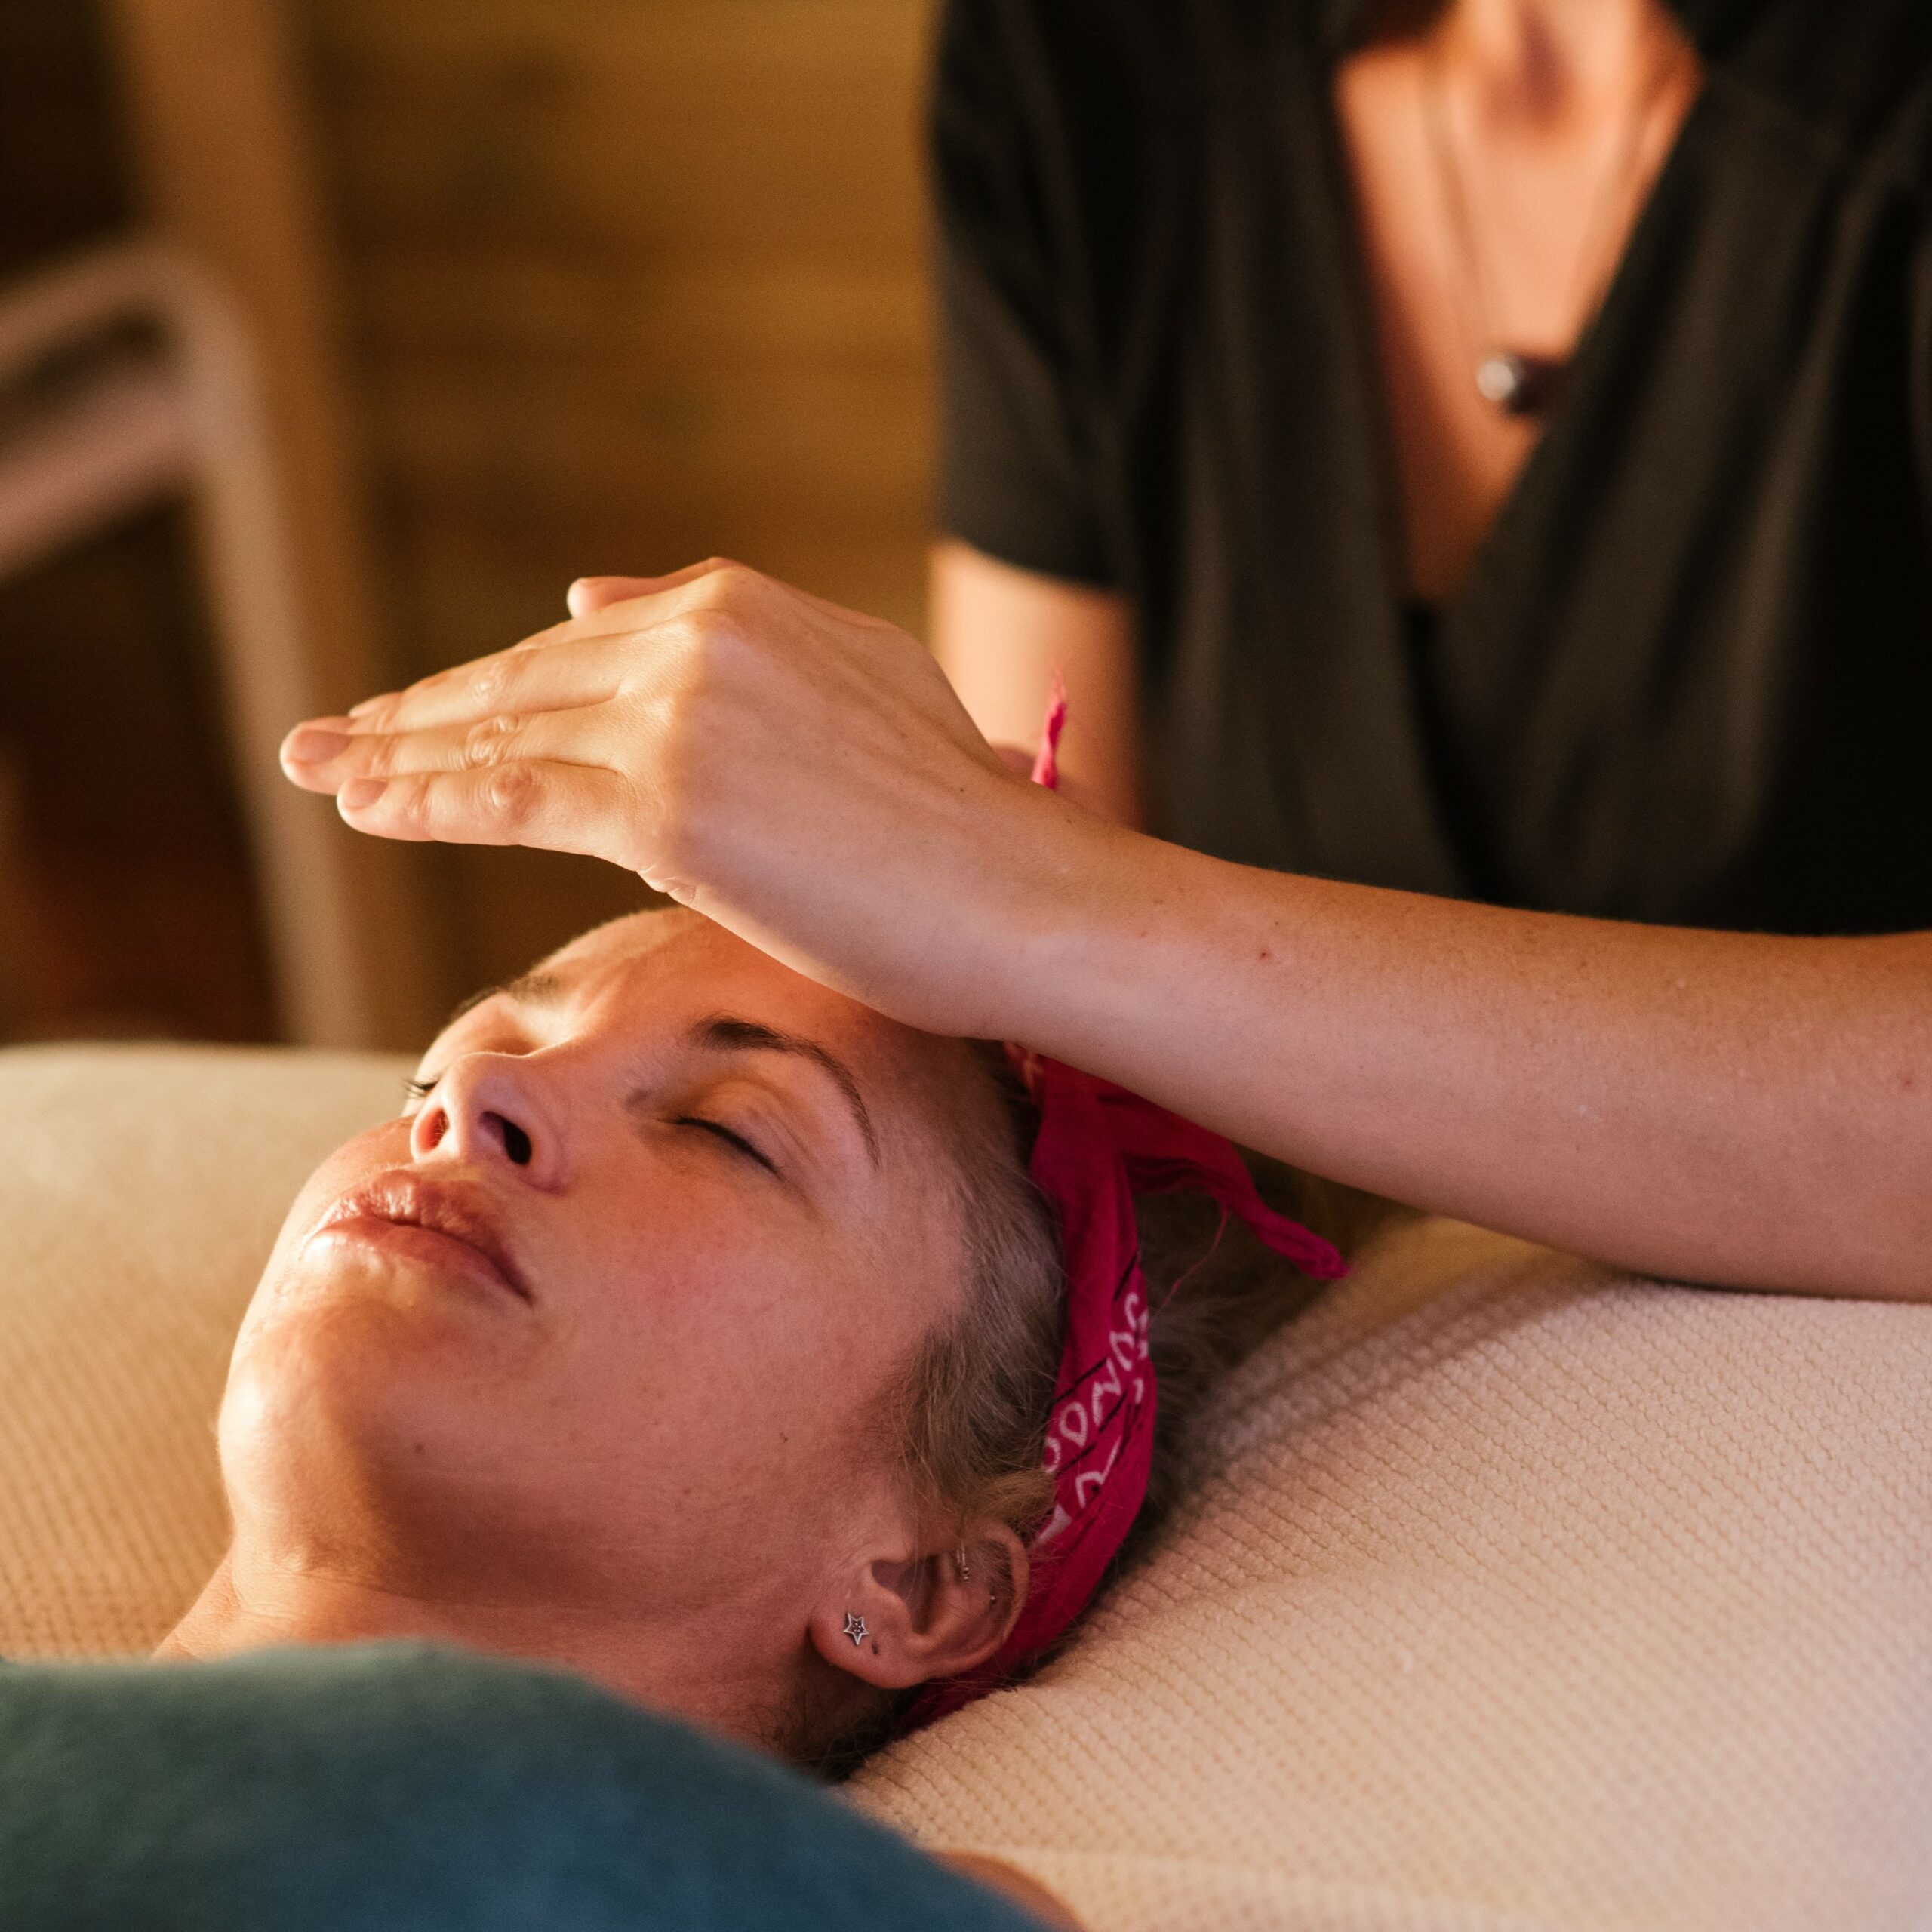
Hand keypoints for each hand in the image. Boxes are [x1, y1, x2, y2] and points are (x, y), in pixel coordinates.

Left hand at [280, 561, 1074, 1034]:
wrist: (1021, 892)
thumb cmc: (958, 820)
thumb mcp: (852, 684)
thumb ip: (727, 635)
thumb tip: (586, 590)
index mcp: (742, 604)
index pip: (579, 644)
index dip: (489, 683)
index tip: (418, 712)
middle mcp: (700, 637)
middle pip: (522, 679)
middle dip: (414, 714)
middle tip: (325, 739)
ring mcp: (679, 716)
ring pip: (503, 733)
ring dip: (396, 756)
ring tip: (317, 771)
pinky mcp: (666, 806)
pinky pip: (514, 799)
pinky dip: (427, 800)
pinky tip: (364, 808)